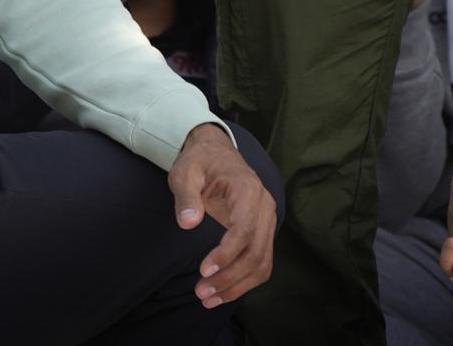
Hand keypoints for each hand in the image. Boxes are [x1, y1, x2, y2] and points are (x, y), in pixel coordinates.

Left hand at [168, 124, 276, 308]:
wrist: (215, 153)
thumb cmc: (199, 163)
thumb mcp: (185, 173)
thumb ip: (186, 196)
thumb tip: (188, 223)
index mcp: (248, 190)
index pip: (244, 229)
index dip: (226, 254)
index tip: (203, 271)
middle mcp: (264, 206)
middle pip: (256, 251)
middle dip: (229, 277)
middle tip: (201, 292)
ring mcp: (267, 220)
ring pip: (262, 262)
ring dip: (238, 285)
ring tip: (209, 299)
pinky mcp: (262, 231)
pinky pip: (262, 262)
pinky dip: (245, 281)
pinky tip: (223, 292)